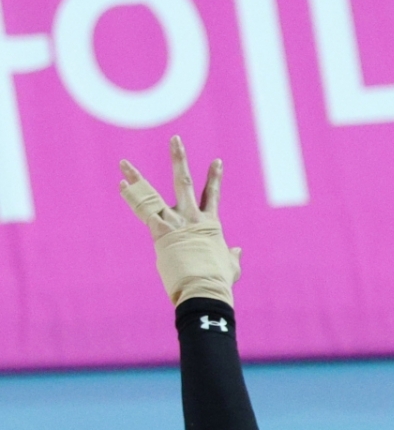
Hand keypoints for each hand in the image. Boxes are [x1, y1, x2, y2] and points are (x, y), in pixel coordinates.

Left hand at [119, 135, 240, 306]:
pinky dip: (131, 196)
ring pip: (152, 193)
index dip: (214, 178)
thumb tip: (237, 251)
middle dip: (179, 159)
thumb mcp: (231, 267)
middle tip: (175, 140)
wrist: (204, 289)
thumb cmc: (218, 282)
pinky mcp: (160, 231)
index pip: (212, 196)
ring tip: (123, 162)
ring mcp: (174, 222)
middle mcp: (191, 217)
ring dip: (137, 176)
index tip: (216, 161)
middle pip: (183, 182)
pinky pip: (142, 210)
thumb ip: (232, 256)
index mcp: (210, 225)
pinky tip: (121, 183)